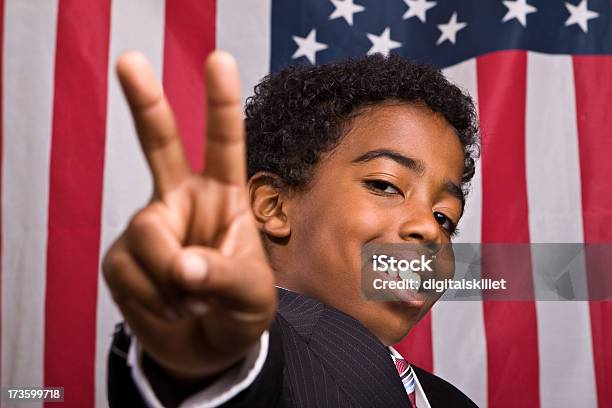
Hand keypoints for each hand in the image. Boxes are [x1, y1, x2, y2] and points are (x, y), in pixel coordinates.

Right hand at [102, 50, 276, 379]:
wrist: (207, 349)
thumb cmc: (239, 311)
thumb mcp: (252, 295)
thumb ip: (223, 276)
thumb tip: (183, 266)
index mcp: (223, 197)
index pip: (224, 145)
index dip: (220, 103)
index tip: (219, 59)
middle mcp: (182, 201)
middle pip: (159, 144)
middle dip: (145, 102)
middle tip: (129, 60)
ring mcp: (149, 226)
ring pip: (148, 236)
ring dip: (173, 280)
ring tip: (194, 302)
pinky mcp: (122, 257)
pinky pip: (131, 273)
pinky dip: (155, 300)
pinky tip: (171, 309)